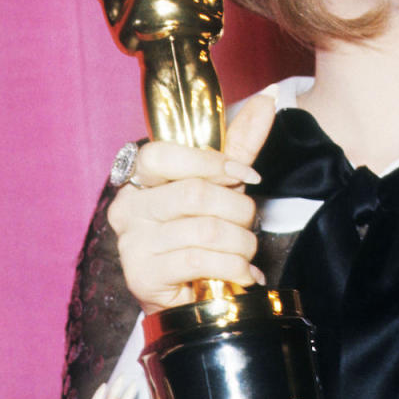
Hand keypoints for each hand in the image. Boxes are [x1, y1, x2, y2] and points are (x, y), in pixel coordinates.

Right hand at [108, 90, 275, 313]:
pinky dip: (234, 268)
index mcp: (140, 179)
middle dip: (239, 211)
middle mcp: (128, 208)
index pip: (164, 154)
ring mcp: (132, 243)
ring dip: (241, 245)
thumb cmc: (203, 238)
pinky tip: (241, 276)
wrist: (191, 301)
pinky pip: (200, 260)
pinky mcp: (142, 276)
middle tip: (247, 227)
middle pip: (196, 193)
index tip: (247, 177)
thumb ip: (239, 144)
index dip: (213, 163)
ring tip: (245, 256)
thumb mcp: (222, 187)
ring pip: (205, 229)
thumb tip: (269, 96)